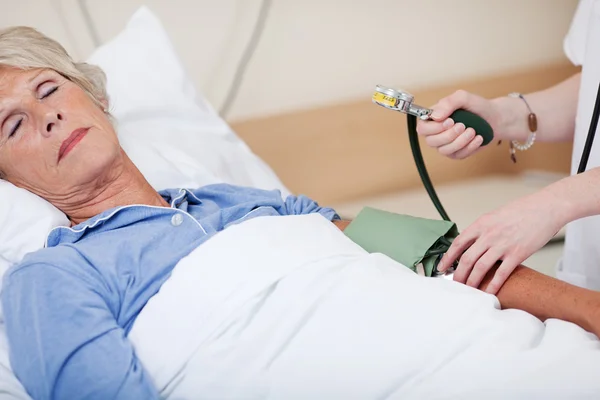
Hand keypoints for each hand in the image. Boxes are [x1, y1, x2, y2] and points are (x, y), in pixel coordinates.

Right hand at [416, 90, 503, 158]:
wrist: (494, 118)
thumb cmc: (476, 106)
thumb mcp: (463, 98)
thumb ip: (448, 102)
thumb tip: (435, 116)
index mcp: (433, 119)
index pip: (422, 128)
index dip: (434, 127)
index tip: (450, 121)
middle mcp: (436, 133)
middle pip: (431, 141)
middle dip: (449, 135)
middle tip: (463, 125)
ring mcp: (445, 144)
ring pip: (444, 150)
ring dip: (460, 141)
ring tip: (472, 131)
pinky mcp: (456, 153)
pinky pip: (458, 155)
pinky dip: (469, 147)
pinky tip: (478, 138)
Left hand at [437, 190, 564, 293]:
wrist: (546, 208)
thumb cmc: (522, 211)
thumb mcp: (495, 216)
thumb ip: (483, 230)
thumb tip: (472, 244)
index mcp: (482, 224)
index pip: (458, 243)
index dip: (448, 257)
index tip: (441, 267)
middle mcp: (489, 234)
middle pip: (467, 259)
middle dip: (458, 274)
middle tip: (455, 284)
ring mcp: (503, 245)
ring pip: (480, 268)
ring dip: (472, 282)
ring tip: (469, 290)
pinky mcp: (518, 253)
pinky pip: (502, 273)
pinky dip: (493, 285)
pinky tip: (489, 293)